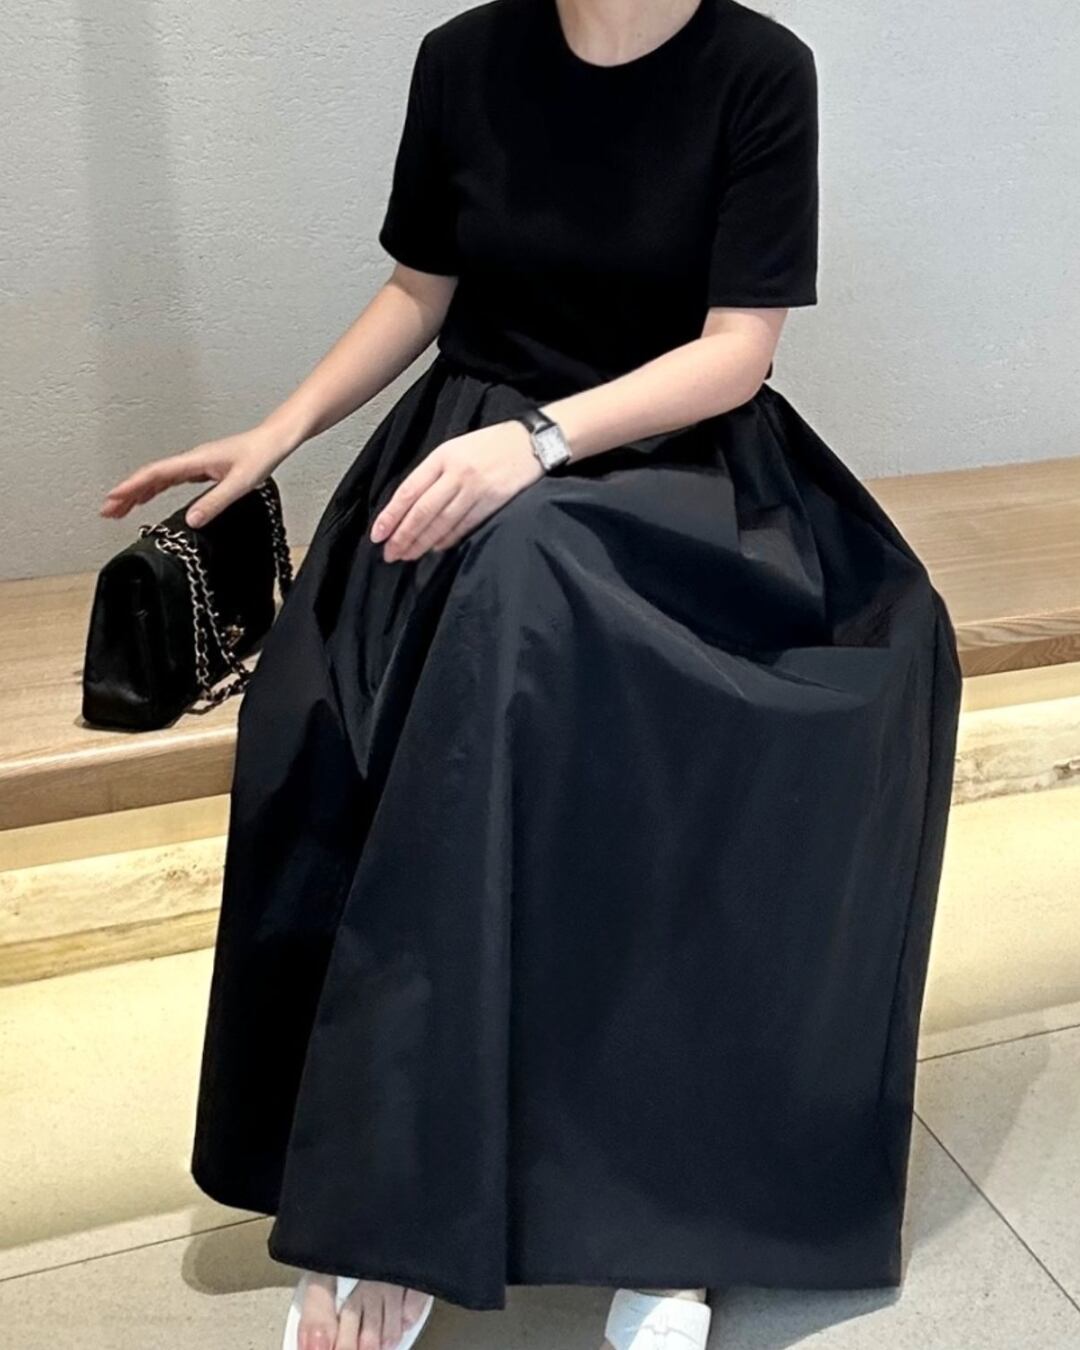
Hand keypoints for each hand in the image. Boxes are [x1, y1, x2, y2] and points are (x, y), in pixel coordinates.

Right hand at [98, 425, 292, 527]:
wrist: (274, 441)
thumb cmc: (260, 456)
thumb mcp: (239, 484)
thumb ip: (215, 502)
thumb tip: (191, 520)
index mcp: (195, 461)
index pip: (155, 474)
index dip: (132, 487)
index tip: (113, 499)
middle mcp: (191, 461)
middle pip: (150, 476)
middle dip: (127, 493)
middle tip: (106, 511)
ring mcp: (196, 464)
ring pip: (158, 478)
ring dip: (137, 492)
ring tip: (119, 508)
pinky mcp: (203, 469)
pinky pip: (171, 479)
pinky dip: (155, 488)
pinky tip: (149, 497)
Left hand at [371, 420, 543, 561]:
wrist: (532, 442)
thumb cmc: (492, 446)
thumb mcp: (457, 448)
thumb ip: (434, 473)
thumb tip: (409, 505)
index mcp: (443, 456)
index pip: (409, 491)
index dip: (391, 516)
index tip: (378, 534)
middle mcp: (457, 472)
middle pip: (422, 511)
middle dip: (403, 535)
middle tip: (390, 553)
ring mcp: (476, 488)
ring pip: (441, 522)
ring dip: (422, 542)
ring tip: (407, 555)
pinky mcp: (493, 501)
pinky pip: (464, 526)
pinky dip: (447, 539)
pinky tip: (435, 548)